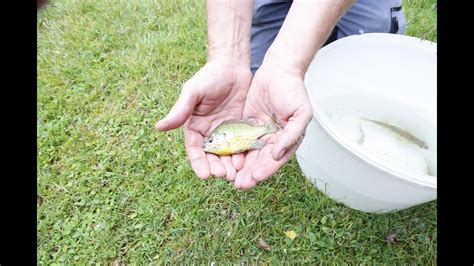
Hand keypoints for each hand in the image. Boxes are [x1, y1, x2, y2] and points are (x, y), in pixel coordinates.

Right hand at [156, 60, 251, 180]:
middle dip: (217, 167)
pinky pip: (242, 145)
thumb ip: (180, 111)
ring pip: (228, 154)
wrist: (232, 65)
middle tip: (224, 176)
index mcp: (195, 127)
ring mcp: (227, 132)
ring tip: (236, 174)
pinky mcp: (242, 128)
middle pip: (212, 156)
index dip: (199, 163)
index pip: (195, 149)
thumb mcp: (193, 92)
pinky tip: (247, 161)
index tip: (204, 175)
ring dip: (230, 165)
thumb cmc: (209, 76)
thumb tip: (158, 127)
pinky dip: (243, 154)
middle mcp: (210, 133)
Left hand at [233, 65, 312, 188]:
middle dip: (250, 173)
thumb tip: (278, 154)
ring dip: (240, 166)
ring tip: (230, 177)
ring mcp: (258, 133)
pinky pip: (238, 139)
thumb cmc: (294, 90)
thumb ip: (292, 135)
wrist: (279, 70)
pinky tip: (224, 158)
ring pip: (248, 153)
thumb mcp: (300, 112)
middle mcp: (273, 140)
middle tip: (239, 184)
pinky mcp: (246, 125)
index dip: (265, 169)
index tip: (254, 178)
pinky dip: (232, 149)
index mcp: (287, 140)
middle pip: (260, 160)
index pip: (275, 159)